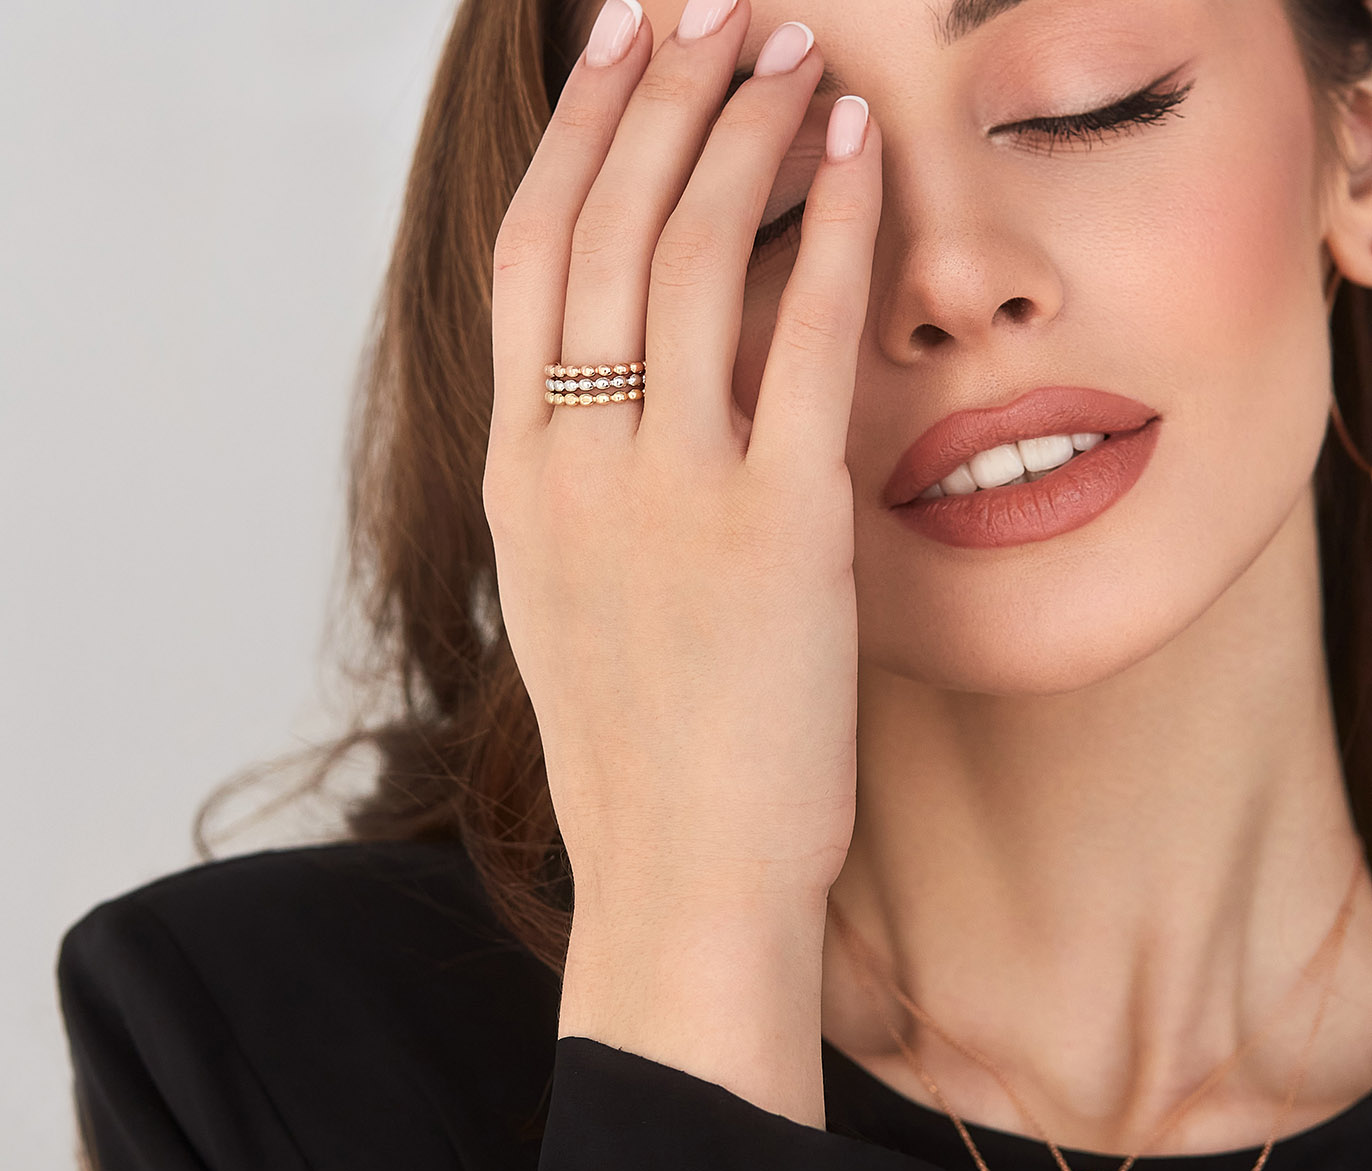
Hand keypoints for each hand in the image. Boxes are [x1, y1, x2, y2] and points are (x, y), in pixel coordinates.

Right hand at [484, 0, 881, 916]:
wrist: (682, 876)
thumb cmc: (641, 756)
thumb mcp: (574, 607)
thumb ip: (583, 490)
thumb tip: (623, 393)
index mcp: (518, 482)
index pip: (525, 262)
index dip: (572, 139)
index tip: (612, 53)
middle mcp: (575, 466)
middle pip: (602, 226)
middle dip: (656, 94)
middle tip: (706, 8)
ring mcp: (669, 491)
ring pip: (690, 255)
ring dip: (742, 129)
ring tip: (787, 49)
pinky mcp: (777, 524)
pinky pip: (804, 337)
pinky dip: (833, 226)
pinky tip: (860, 151)